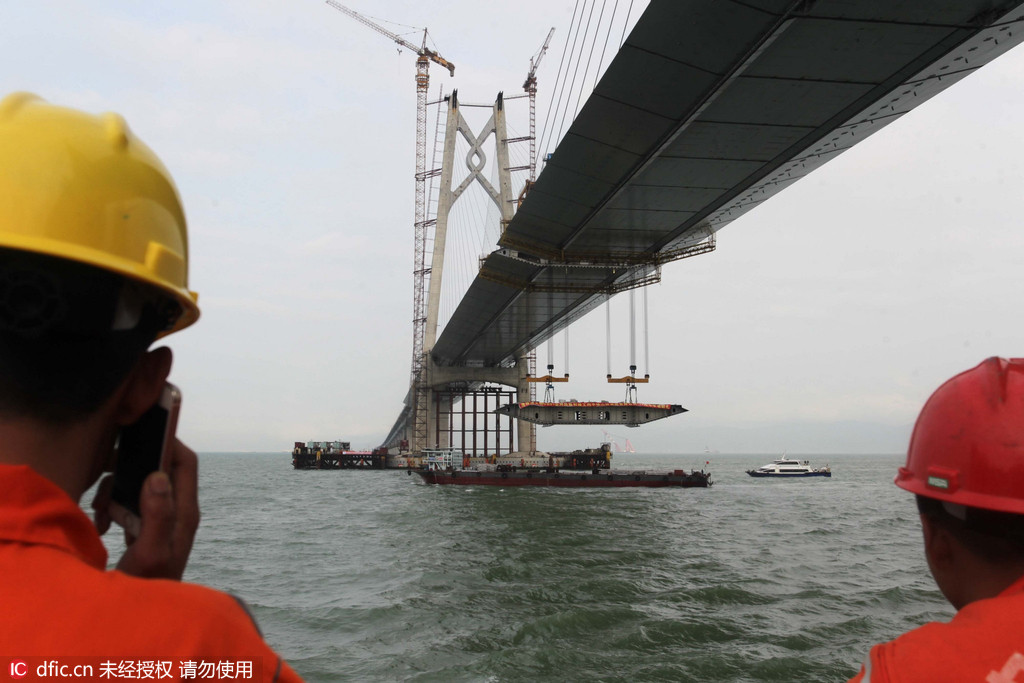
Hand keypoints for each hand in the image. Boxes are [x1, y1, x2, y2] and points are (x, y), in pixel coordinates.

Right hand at [92, 439, 199, 579]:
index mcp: (185, 512)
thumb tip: (158, 476)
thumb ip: (157, 514)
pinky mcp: (147, 526)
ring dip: (115, 492)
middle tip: (106, 482)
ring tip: (101, 515)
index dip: (169, 442)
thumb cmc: (149, 587)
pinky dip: (112, 507)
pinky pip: (129, 502)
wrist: (141, 615)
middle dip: (129, 470)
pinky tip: (101, 526)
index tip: (143, 434)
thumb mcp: (151, 552)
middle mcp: (178, 511)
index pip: (186, 463)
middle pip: (158, 469)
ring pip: (139, 484)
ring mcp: (163, 518)